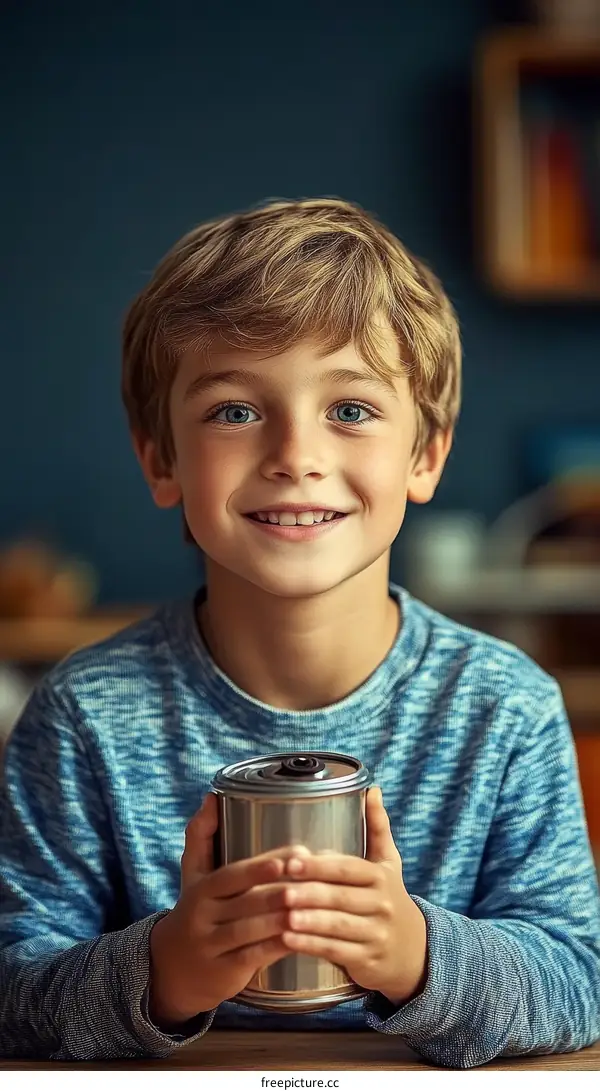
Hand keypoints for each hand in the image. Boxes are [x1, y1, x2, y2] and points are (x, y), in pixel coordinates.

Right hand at [149, 793, 307, 1026]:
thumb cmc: (195, 911)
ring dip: (284, 919)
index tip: (298, 855)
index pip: (234, 873)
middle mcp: (202, 916)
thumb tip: (213, 795)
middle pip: (246, 901)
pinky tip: (300, 938)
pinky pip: (253, 958)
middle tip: (314, 881)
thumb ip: (202, 835)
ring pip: (251, 930)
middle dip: (281, 890)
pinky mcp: (224, 973)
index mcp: (201, 889)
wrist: (171, 969)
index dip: (264, 865)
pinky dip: (277, 948)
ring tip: (313, 908)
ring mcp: (212, 946)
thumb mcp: (193, 874)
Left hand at [280, 786, 427, 1007]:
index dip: (320, 865)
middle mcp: (382, 904)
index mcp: (380, 877)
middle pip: (341, 897)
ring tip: (283, 916)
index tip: (291, 861)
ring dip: (309, 922)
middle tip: (281, 891)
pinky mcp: (368, 960)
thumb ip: (377, 827)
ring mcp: (376, 934)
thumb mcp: (388, 864)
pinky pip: (336, 952)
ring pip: (338, 926)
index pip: (348, 868)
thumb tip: (372, 789)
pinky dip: (311, 946)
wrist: (415, 952)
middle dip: (310, 894)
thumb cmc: (389, 899)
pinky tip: (288, 941)